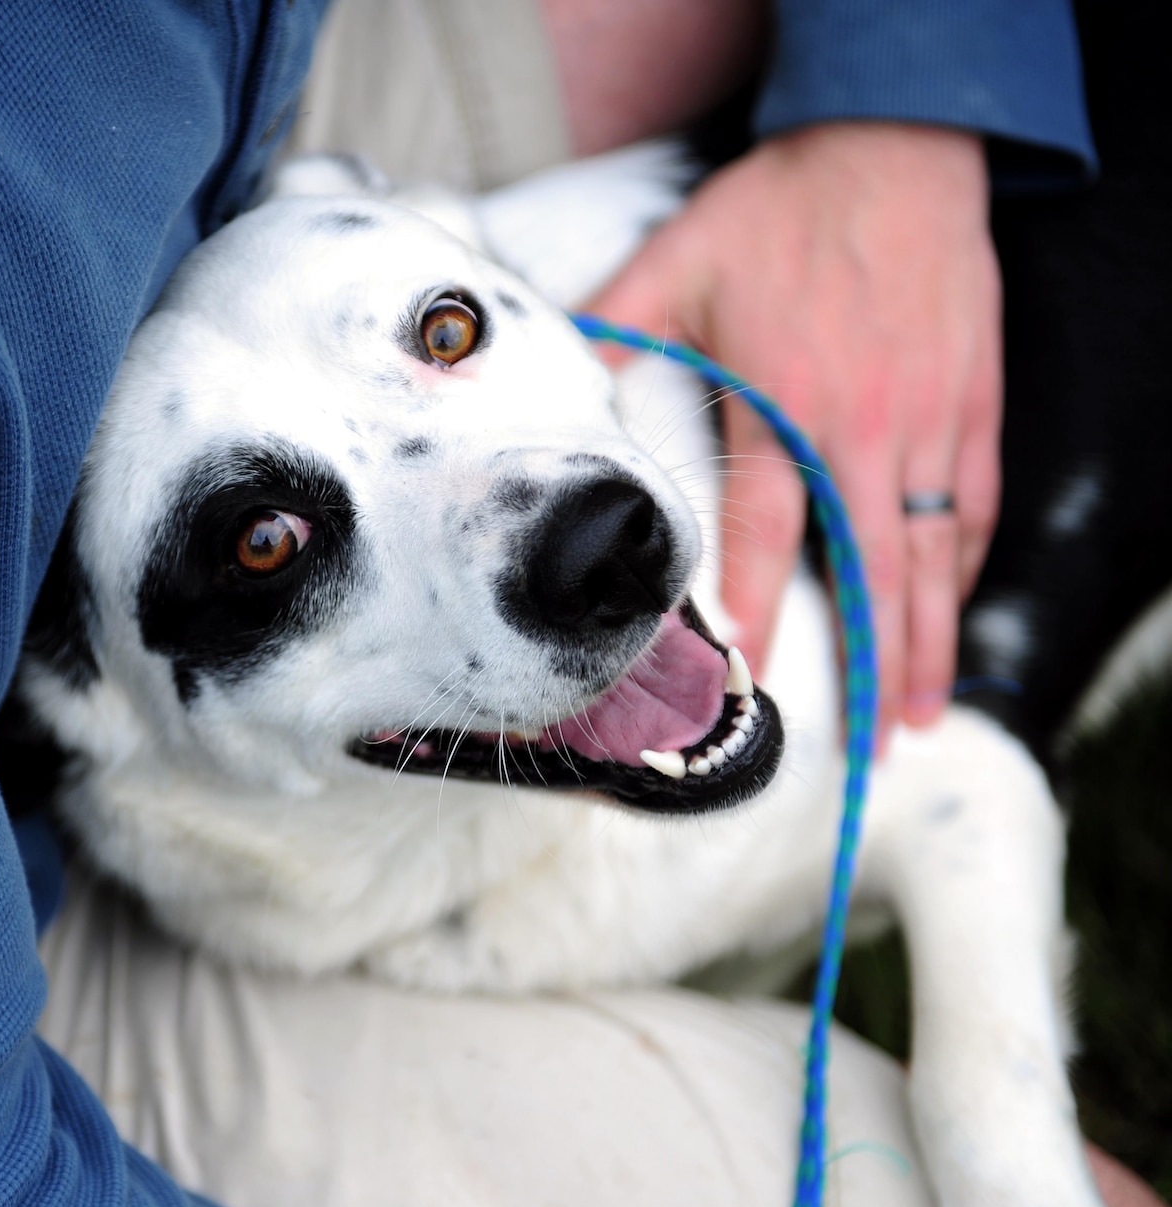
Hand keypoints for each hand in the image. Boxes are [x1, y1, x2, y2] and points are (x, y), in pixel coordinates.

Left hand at [589, 122, 1001, 733]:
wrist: (894, 144)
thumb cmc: (781, 209)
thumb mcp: (678, 263)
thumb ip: (613, 334)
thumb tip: (553, 390)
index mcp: (788, 400)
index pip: (770, 524)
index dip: (758, 602)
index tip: (753, 671)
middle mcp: (866, 423)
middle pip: (876, 568)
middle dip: (872, 659)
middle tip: (872, 740)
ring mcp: (931, 416)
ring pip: (936, 551)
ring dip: (929, 634)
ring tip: (920, 706)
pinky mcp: (974, 399)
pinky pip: (975, 502)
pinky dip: (965, 565)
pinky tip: (949, 610)